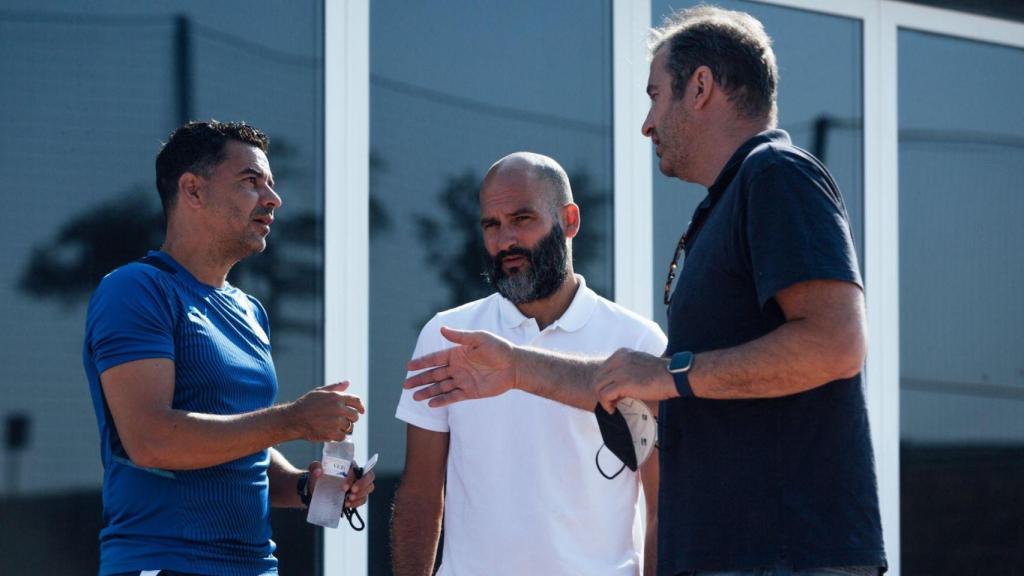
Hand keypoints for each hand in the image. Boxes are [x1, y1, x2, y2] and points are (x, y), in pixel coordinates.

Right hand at [287, 381, 364, 441]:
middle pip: (355, 415)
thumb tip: (348, 382)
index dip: (360, 407)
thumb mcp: (319, 392)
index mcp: (337, 397)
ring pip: (349, 427)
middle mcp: (339, 409)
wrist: (294, 419)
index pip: (356, 401)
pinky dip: (338, 436)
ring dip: (344, 428)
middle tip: (343, 420)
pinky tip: (331, 433)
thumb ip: (335, 387)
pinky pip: (343, 437)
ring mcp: (336, 422)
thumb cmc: (306, 404)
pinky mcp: (332, 433)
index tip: (362, 411)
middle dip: (351, 418)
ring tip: (333, 426)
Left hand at [306, 461, 375, 508]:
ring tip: (348, 500)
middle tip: (352, 492)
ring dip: (361, 495)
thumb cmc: (318, 477)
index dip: (352, 478)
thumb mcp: (314, 469)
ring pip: (369, 488)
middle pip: (369, 476)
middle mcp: (357, 474)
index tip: (344, 487)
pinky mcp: (358, 496)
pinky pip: (363, 499)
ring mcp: (359, 486)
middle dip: (363, 484)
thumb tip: (318, 472)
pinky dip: (357, 503)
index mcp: (349, 465)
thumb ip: (315, 467)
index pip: (356, 469)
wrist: (315, 491)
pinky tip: (348, 505)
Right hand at [403, 326, 517, 407]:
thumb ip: (460, 337)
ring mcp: (463, 380)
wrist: (515, 366)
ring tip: (414, 396)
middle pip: (434, 374)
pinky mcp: (470, 392)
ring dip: (428, 391)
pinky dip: (442, 400)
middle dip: (420, 379)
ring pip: (441, 387)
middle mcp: (457, 368)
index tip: (408, 367)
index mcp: (457, 354)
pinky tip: (431, 403)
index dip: (422, 363)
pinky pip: (453, 397)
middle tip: (405, 384)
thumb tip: (441, 328)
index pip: (435, 359)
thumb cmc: (499, 348)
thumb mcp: (479, 339)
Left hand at [594, 349, 677, 413]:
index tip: (610, 393)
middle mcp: (618, 360)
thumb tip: (617, 383)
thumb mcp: (640, 363)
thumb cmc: (661, 373)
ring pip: (598, 386)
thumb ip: (627, 368)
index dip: (604, 383)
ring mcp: (619, 371)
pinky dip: (606, 404)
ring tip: (612, 406)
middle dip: (600, 391)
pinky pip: (604, 395)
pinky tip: (613, 409)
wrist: (673, 376)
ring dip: (602, 399)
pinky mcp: (622, 383)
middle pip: (597, 377)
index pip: (602, 369)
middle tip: (610, 401)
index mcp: (622, 354)